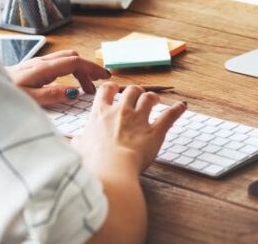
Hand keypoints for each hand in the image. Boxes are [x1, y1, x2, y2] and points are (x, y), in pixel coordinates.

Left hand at [6, 49, 109, 106]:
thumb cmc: (4, 94)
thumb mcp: (29, 99)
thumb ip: (52, 95)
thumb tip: (74, 92)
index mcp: (43, 69)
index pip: (75, 62)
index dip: (92, 68)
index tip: (105, 77)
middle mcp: (41, 62)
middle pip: (72, 58)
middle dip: (88, 69)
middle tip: (95, 86)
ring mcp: (36, 64)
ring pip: (64, 59)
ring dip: (78, 70)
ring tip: (84, 89)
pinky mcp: (31, 68)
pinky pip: (56, 64)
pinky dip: (68, 71)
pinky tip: (66, 85)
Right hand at [72, 83, 186, 174]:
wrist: (110, 169)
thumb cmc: (92, 161)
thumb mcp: (78, 149)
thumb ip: (79, 142)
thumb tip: (75, 142)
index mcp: (100, 114)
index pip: (106, 91)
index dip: (112, 88)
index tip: (115, 90)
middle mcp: (120, 112)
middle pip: (131, 91)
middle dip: (135, 91)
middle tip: (137, 96)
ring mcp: (139, 120)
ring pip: (148, 98)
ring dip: (152, 98)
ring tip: (155, 100)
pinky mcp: (155, 132)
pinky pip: (169, 116)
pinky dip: (177, 110)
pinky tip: (182, 106)